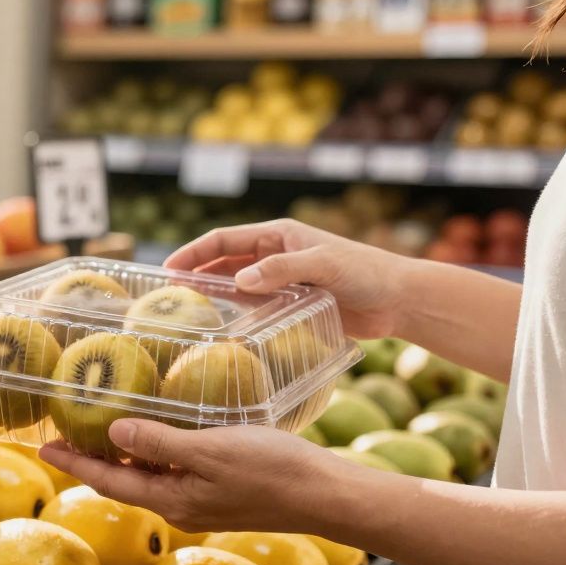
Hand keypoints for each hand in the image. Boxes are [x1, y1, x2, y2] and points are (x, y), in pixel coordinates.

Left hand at [39, 419, 350, 532]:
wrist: (328, 494)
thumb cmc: (272, 470)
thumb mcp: (210, 450)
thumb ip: (160, 442)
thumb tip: (112, 433)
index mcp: (171, 500)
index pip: (108, 480)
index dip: (73, 461)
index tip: (42, 444)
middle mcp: (180, 505)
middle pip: (123, 478)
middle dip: (90, 457)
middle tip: (62, 430)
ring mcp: (201, 500)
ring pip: (148, 474)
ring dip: (121, 452)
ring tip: (98, 425)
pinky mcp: (221, 490)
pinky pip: (173, 469)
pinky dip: (154, 449)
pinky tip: (156, 429)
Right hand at [164, 219, 415, 338]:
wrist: (400, 300)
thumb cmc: (366, 273)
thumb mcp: (324, 265)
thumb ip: (283, 270)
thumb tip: (239, 280)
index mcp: (278, 236)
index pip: (224, 239)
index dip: (193, 252)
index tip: (167, 269)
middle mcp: (275, 256)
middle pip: (223, 262)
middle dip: (194, 274)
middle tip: (165, 295)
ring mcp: (281, 281)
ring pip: (235, 285)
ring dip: (211, 295)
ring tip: (184, 312)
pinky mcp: (290, 304)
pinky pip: (253, 306)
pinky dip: (234, 313)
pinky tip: (220, 327)